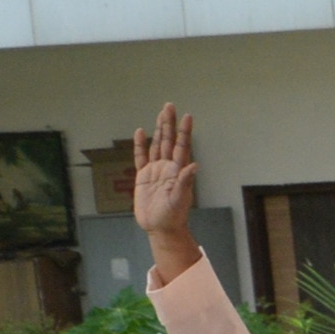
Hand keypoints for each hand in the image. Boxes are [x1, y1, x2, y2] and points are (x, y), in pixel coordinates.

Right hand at [130, 103, 199, 239]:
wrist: (160, 228)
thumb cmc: (173, 216)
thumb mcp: (179, 199)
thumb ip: (185, 182)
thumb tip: (194, 165)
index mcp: (178, 171)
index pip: (181, 146)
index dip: (184, 131)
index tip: (187, 116)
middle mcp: (167, 167)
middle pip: (168, 140)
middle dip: (169, 123)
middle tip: (170, 105)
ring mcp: (155, 171)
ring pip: (156, 145)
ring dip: (158, 129)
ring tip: (160, 113)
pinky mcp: (143, 177)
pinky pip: (141, 157)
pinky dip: (140, 145)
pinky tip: (140, 132)